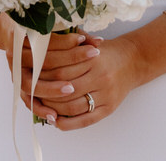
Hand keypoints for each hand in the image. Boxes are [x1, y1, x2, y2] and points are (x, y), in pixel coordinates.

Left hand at [22, 36, 141, 130]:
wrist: (134, 61)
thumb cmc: (106, 51)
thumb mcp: (89, 42)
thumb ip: (68, 41)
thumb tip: (42, 41)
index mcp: (94, 58)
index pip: (61, 69)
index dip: (44, 73)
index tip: (32, 74)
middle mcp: (100, 76)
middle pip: (64, 88)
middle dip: (45, 90)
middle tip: (32, 90)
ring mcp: (106, 94)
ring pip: (72, 106)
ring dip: (53, 108)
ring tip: (43, 104)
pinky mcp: (109, 108)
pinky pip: (85, 120)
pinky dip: (68, 123)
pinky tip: (56, 121)